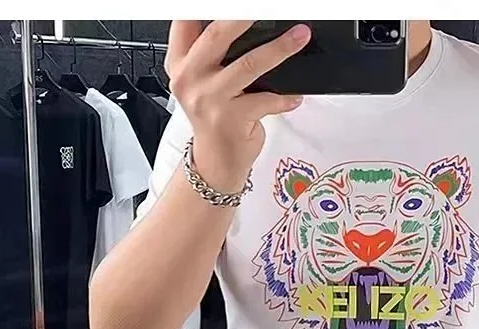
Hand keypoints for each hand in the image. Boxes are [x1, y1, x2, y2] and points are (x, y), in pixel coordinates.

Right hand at [166, 20, 310, 191]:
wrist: (216, 162)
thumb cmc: (215, 119)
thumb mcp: (201, 82)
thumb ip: (211, 53)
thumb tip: (246, 22)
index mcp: (179, 62)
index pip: (187, 20)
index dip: (209, 7)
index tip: (236, 2)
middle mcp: (190, 77)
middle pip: (219, 33)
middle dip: (247, 15)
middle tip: (273, 8)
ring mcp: (210, 99)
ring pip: (249, 64)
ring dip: (280, 48)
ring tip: (299, 37)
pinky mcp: (231, 120)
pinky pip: (266, 100)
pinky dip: (285, 97)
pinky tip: (295, 96)